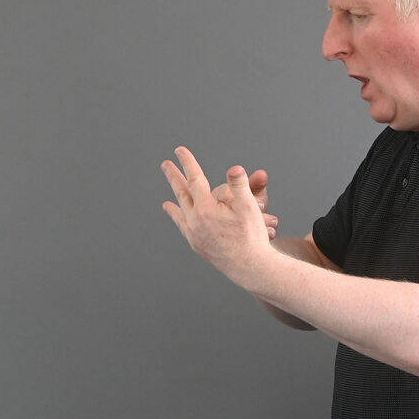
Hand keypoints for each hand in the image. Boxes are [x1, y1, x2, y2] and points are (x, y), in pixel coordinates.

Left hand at [161, 146, 273, 289]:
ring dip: (174, 203)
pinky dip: (179, 221)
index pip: (194, 179)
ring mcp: (194, 235)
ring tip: (166, 201)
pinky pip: (184, 228)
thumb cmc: (252, 236)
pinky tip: (180, 221)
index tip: (179, 151)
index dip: (187, 163)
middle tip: (165, 164)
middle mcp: (195, 221)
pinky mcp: (197, 245)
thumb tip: (234, 168)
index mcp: (205, 209)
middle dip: (174, 177)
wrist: (250, 267)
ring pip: (180, 213)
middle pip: (181, 193)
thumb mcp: (249, 206)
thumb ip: (239, 185)